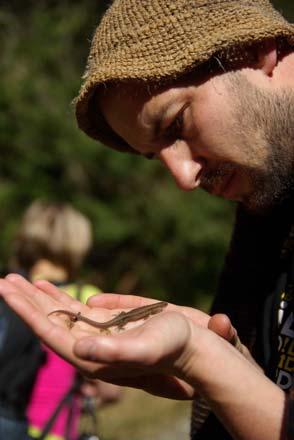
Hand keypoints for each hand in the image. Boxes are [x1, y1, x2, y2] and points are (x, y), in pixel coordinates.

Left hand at [0, 274, 250, 399]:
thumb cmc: (172, 346)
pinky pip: (75, 308)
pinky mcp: (106, 321)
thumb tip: (79, 347)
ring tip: (17, 280)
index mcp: (92, 355)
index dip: (26, 312)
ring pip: (58, 313)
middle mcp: (89, 345)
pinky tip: (48, 288)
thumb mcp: (145, 348)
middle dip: (25, 301)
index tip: (7, 291)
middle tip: (5, 280)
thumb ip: (112, 350)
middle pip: (49, 321)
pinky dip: (59, 297)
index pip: (50, 332)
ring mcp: (96, 332)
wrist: (191, 344)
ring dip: (37, 297)